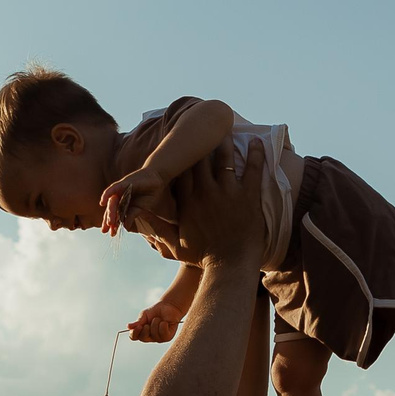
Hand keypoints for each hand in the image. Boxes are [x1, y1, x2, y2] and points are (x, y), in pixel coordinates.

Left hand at [99, 165, 168, 235]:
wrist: (156, 180)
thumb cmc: (148, 195)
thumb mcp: (140, 208)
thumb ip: (132, 215)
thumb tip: (125, 227)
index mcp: (123, 205)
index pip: (115, 215)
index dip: (112, 224)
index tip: (110, 234)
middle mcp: (120, 198)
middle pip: (112, 210)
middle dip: (109, 220)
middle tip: (107, 231)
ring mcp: (120, 190)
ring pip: (112, 202)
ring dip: (110, 212)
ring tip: (109, 222)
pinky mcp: (123, 183)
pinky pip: (113, 189)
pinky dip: (107, 194)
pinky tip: (102, 202)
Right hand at [129, 300, 184, 342]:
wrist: (168, 306)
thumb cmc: (156, 311)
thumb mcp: (144, 315)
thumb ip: (138, 322)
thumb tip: (128, 326)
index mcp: (141, 332)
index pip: (134, 337)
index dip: (134, 332)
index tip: (139, 325)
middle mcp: (150, 338)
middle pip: (143, 338)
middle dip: (146, 328)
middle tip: (150, 321)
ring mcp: (159, 339)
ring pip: (154, 334)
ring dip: (156, 323)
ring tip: (159, 319)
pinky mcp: (167, 337)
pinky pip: (163, 332)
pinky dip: (163, 324)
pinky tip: (165, 322)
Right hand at [168, 139, 266, 266]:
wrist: (229, 267)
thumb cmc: (203, 259)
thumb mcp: (174, 246)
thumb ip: (157, 229)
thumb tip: (137, 218)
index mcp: (188, 202)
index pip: (181, 171)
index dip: (181, 156)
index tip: (183, 144)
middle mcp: (205, 192)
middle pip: (201, 158)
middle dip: (202, 142)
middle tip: (205, 127)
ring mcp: (227, 192)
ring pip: (224, 158)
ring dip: (225, 141)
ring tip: (227, 128)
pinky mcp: (248, 196)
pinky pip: (253, 168)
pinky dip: (256, 153)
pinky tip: (257, 142)